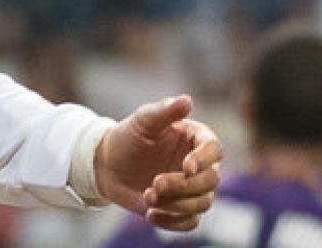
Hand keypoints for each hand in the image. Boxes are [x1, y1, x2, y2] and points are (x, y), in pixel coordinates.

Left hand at [96, 95, 222, 230]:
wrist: (108, 164)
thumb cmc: (127, 137)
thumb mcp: (142, 121)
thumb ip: (164, 111)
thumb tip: (187, 99)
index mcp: (196, 140)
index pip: (214, 150)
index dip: (204, 160)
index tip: (186, 167)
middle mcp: (201, 165)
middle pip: (210, 181)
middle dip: (184, 186)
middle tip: (155, 184)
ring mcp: (193, 189)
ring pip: (202, 203)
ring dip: (177, 204)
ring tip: (148, 197)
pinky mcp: (182, 208)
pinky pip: (189, 222)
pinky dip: (173, 222)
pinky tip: (151, 215)